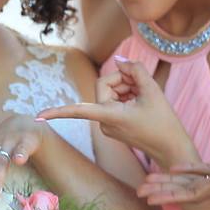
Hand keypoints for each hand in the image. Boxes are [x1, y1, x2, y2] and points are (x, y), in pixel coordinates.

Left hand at [35, 58, 196, 167]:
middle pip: (104, 86)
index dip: (57, 112)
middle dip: (122, 80)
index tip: (37, 118)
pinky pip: (114, 103)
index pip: (78, 110)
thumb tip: (120, 61)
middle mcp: (104, 123)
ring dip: (127, 88)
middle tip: (142, 83)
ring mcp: (108, 126)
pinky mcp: (113, 126)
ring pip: (110, 93)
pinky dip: (127, 97)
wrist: (172, 148)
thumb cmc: (164, 123)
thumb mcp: (153, 91)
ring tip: (145, 95)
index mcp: (109, 116)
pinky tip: (142, 101)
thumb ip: (136, 70)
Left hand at [138, 130, 209, 204]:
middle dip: (164, 191)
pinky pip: (206, 171)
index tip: (151, 197)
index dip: (172, 195)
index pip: (196, 192)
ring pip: (194, 182)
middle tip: (139, 191)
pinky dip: (189, 170)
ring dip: (171, 183)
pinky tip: (176, 168)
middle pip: (189, 190)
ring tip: (149, 181)